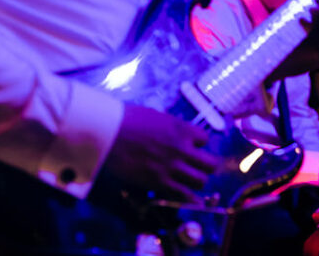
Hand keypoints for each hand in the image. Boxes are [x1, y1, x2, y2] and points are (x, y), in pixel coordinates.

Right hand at [102, 104, 220, 202]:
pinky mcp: (159, 182)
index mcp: (182, 129)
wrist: (108, 132)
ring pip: (201, 181)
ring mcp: (172, 166)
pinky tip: (191, 201)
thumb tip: (170, 131)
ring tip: (188, 182)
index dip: (198, 144)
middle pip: (210, 164)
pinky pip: (184, 195)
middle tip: (197, 168)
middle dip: (205, 167)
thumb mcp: (155, 116)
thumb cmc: (126, 119)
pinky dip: (189, 200)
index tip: (190, 147)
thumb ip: (168, 127)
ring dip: (196, 182)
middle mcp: (182, 148)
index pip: (205, 139)